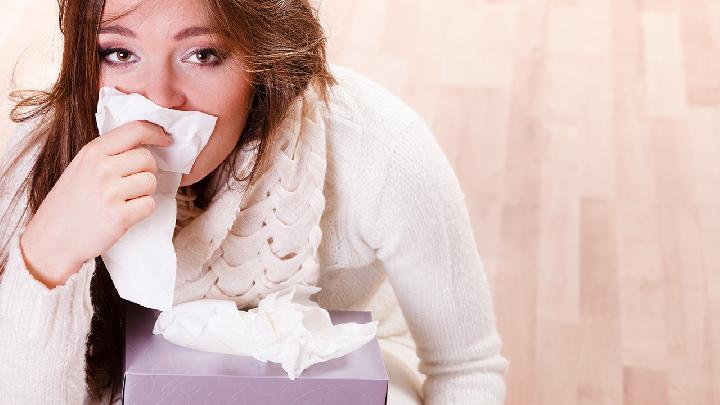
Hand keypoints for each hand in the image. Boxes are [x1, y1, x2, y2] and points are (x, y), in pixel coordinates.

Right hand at [20, 120, 171, 287]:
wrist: (51, 239)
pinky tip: (125, 214)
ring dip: (145, 192)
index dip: (156, 133)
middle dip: (147, 171)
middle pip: (148, 158)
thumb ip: (109, 153)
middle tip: (133, 183)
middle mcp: (102, 168)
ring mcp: (111, 192)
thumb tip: (145, 142)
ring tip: (125, 200)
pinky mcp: (120, 216)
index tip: (165, 140)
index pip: (135, 129)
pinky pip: (149, 205)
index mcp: (92, 152)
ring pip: (151, 182)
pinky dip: (143, 210)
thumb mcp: (81, 167)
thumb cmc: (69, 203)